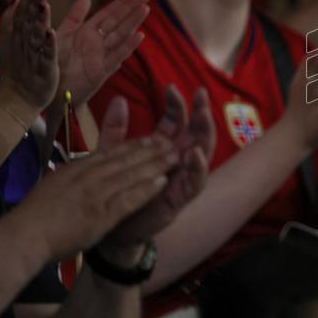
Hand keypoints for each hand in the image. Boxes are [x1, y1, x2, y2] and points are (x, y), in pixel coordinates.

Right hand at [0, 0, 57, 111]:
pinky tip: (50, 33)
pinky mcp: (44, 69)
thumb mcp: (12, 41)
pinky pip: (46, 55)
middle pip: (29, 22)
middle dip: (33, 6)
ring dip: (40, 21)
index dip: (28, 0)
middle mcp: (25, 45)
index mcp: (20, 37)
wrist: (17, 98)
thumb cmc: (18, 67)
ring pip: (37, 36)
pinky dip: (47, 45)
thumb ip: (13, 20)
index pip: (24, 15)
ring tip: (44, 5)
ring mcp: (34, 56)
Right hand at [13, 98, 175, 260]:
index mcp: (77, 169)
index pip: (111, 152)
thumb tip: (85, 166)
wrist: (25, 236)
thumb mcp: (56, 183)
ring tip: (175, 158)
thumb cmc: (37, 214)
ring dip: (156, 165)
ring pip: (132, 175)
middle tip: (171, 143)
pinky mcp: (101, 214)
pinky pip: (129, 198)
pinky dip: (147, 189)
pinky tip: (163, 182)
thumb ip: (74, 174)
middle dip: (151, 151)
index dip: (134, 145)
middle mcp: (88, 177)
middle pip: (126, 160)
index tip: (151, 138)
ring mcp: (96, 194)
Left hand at [56, 0, 148, 106]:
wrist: (52, 91)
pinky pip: (116, 56)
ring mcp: (102, 55)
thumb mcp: (62, 36)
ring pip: (121, 35)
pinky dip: (128, 46)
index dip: (123, 2)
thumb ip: (74, 18)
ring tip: (145, 9)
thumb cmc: (55, 64)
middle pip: (119, 22)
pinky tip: (139, 35)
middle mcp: (98, 42)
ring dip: (133, 22)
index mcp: (88, 32)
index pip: (109, 13)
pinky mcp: (102, 71)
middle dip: (133, 8)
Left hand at [104, 87, 214, 247]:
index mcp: (163, 147)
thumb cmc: (116, 192)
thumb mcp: (113, 156)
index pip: (176, 120)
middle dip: (200, 112)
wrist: (112, 230)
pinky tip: (194, 153)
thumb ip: (116, 130)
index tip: (170, 87)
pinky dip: (198, 166)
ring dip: (205, 133)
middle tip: (201, 93)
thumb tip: (119, 99)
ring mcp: (182, 177)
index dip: (176, 103)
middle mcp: (178, 159)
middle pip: (195, 131)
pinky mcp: (181, 196)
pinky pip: (196, 180)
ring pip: (203, 151)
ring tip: (204, 116)